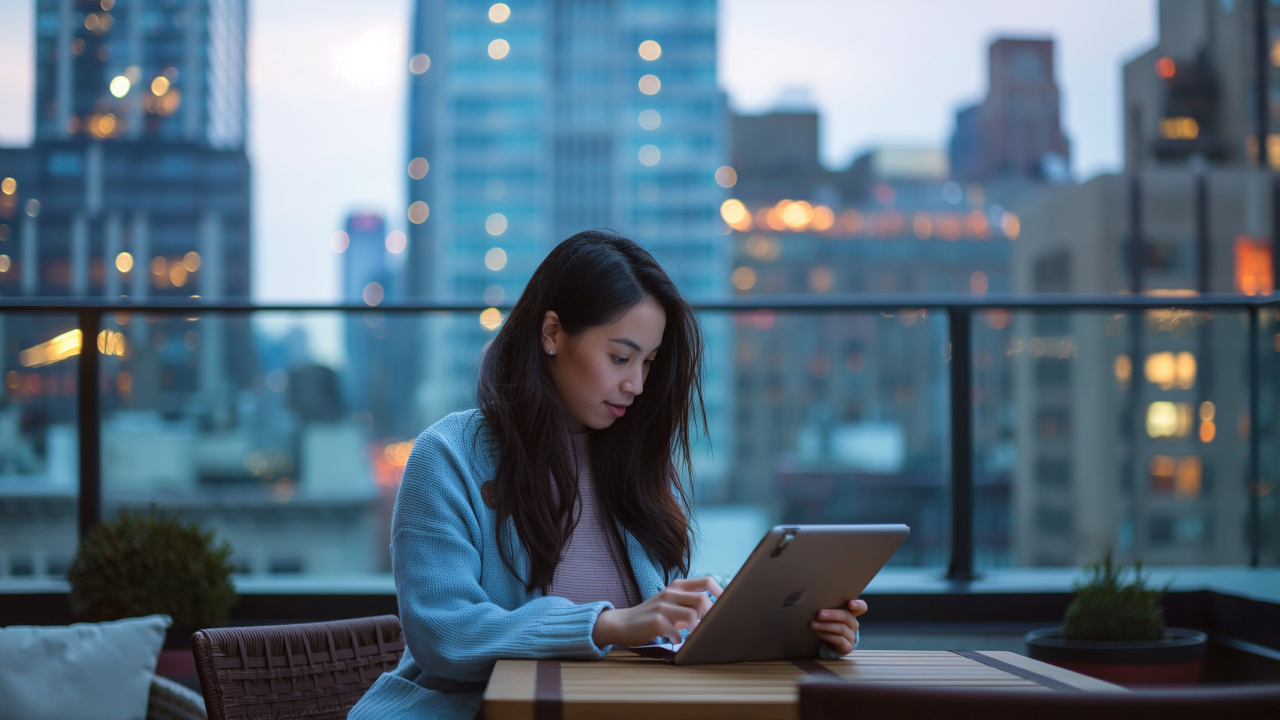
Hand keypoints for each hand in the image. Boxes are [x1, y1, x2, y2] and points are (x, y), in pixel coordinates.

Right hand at [591, 577, 722, 647]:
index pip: (706, 581)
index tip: (727, 606)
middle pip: (702, 600)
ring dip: (695, 630)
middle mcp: (671, 593)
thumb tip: (716, 610)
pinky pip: (677, 632)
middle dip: (711, 616)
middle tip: (709, 627)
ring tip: (690, 635)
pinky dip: (679, 639)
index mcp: (677, 586)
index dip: (721, 592)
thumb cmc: (652, 616)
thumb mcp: (671, 603)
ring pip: (692, 616)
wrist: (623, 623)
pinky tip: (673, 639)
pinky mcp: (655, 621)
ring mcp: (662, 606)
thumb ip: (689, 603)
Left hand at [810, 599, 866, 654]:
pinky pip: (839, 640)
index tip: (850, 603)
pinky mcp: (848, 647)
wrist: (830, 644)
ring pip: (841, 628)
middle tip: (819, 614)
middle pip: (847, 616)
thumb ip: (829, 609)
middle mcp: (854, 624)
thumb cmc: (830, 624)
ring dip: (826, 626)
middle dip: (833, 614)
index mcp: (852, 613)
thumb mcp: (831, 616)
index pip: (861, 607)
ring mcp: (852, 636)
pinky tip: (818, 633)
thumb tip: (816, 602)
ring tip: (813, 624)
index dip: (858, 604)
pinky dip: (827, 636)